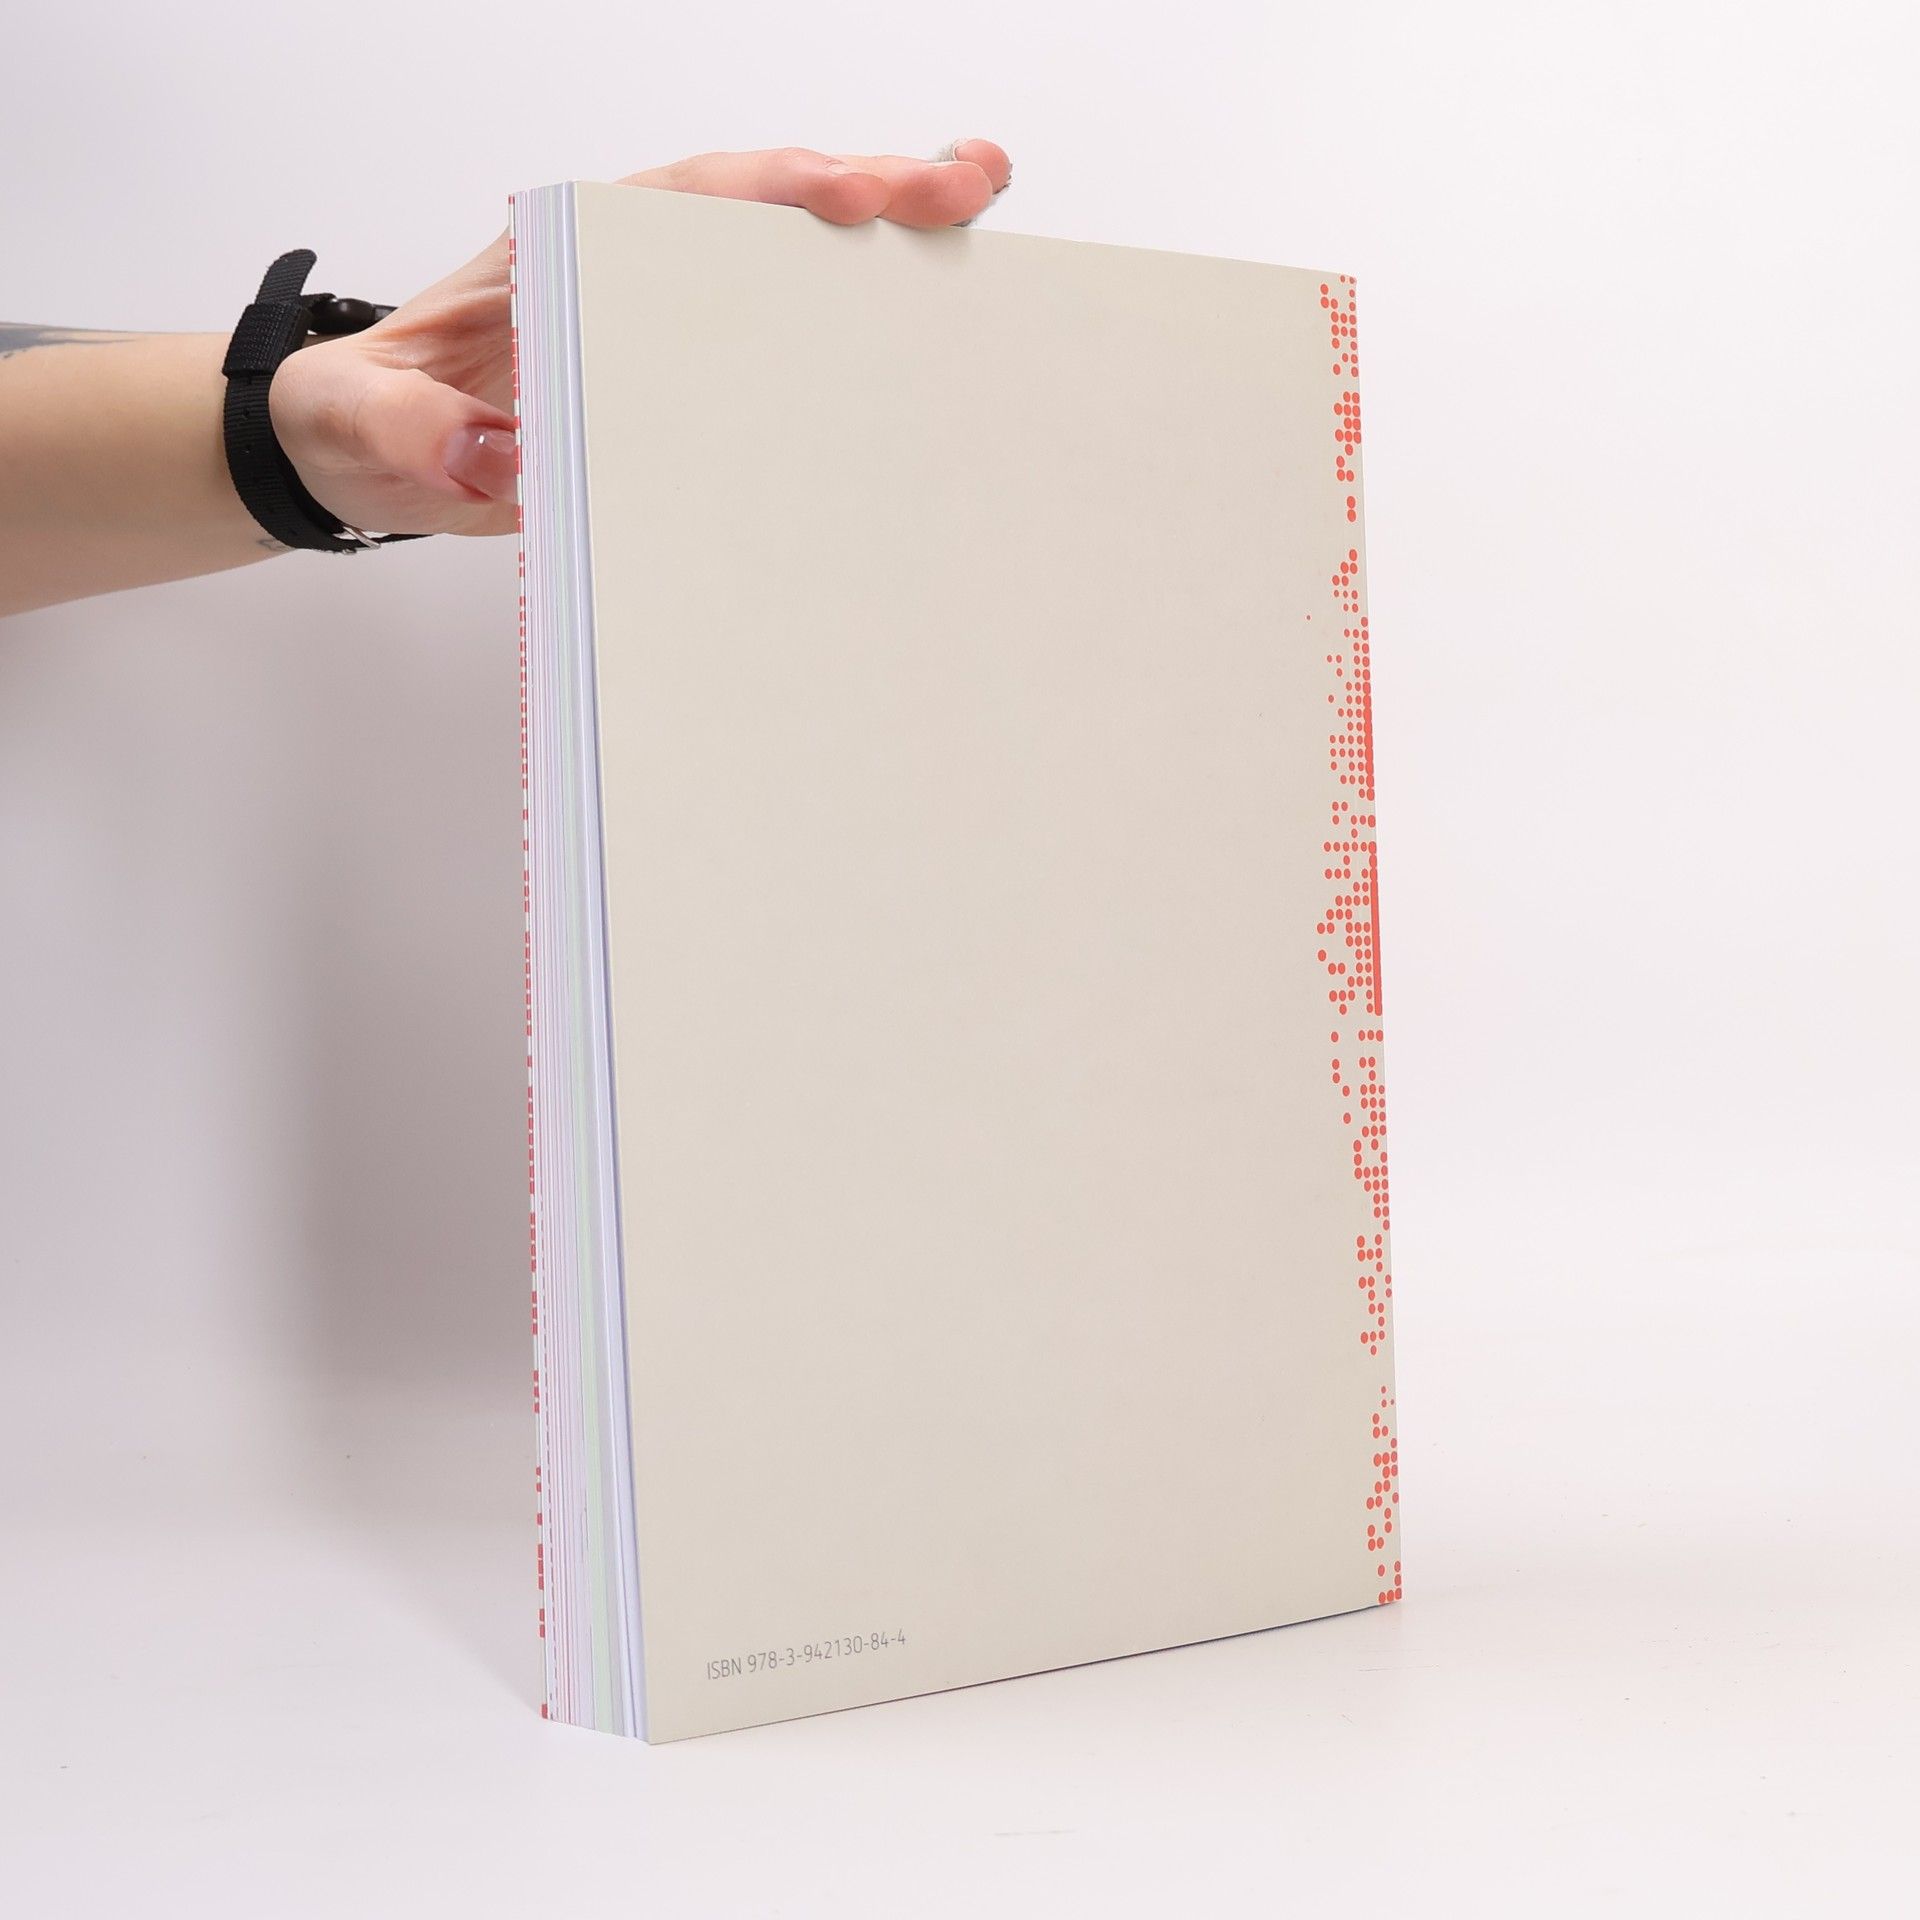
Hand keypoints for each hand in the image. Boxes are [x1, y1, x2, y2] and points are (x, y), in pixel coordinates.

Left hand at [269, 141, 1012, 540]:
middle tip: (970, 183)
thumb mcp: (354, 422)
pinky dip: (850, 327)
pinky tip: (922, 329)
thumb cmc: (362, 421)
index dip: (776, 195)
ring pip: (784, 265)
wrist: (360, 454)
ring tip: (980, 223)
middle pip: (762, 209)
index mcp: (558, 254)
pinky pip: (776, 342)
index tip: (856, 197)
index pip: (681, 202)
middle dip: (870, 187)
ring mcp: (661, 321)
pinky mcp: (678, 380)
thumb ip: (406, 430)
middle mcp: (623, 268)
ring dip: (881, 244)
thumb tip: (493, 455)